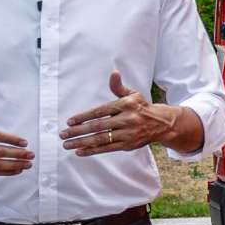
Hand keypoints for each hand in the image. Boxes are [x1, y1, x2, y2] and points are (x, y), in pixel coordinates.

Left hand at [61, 70, 175, 157]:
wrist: (161, 124)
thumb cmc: (141, 107)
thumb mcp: (133, 94)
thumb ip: (118, 87)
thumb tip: (114, 73)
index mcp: (125, 106)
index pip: (100, 111)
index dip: (83, 117)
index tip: (70, 122)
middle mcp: (126, 120)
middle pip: (98, 126)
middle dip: (78, 131)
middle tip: (63, 134)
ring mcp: (127, 134)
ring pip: (101, 139)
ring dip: (82, 142)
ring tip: (67, 145)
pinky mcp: (128, 145)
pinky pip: (107, 149)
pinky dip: (93, 151)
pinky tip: (80, 151)